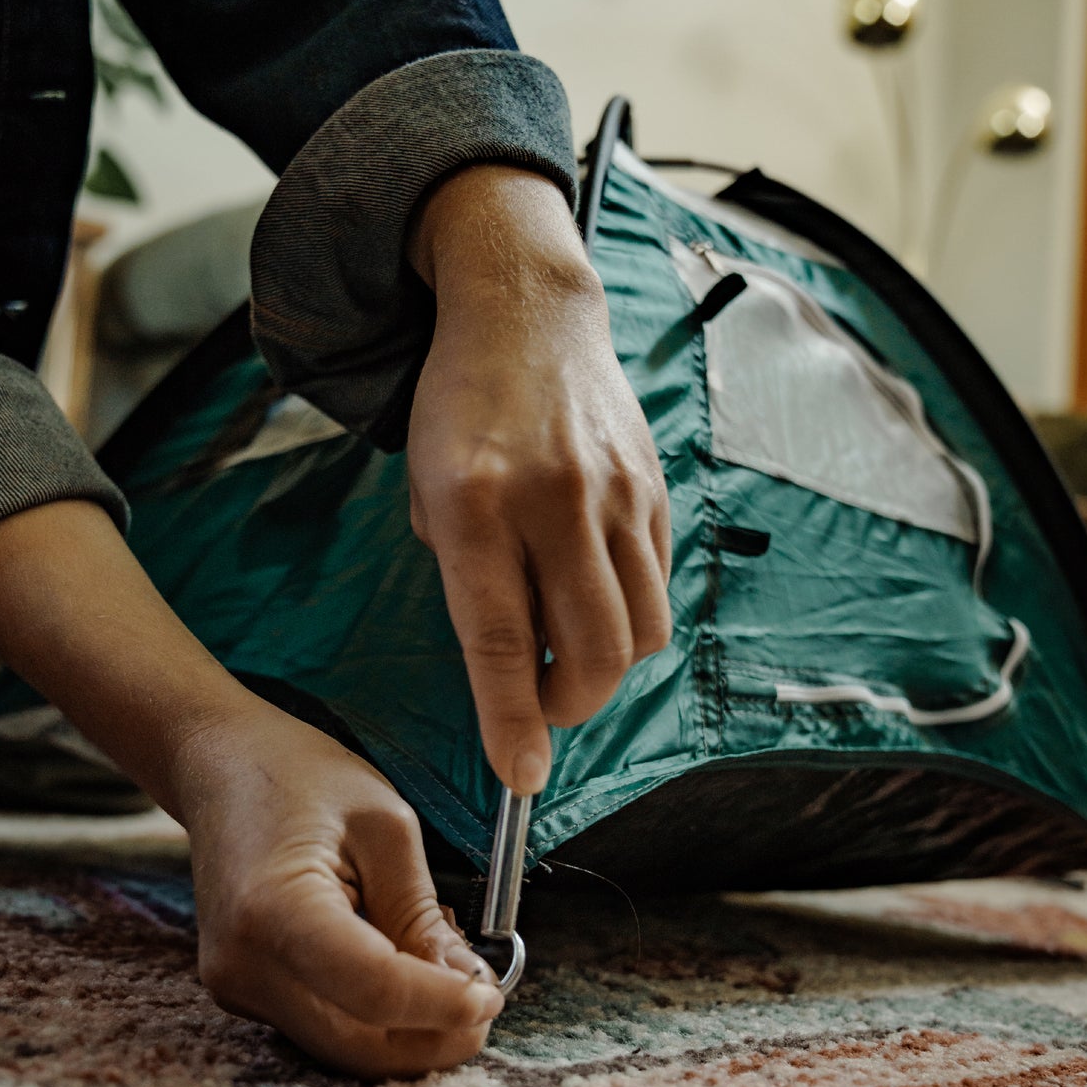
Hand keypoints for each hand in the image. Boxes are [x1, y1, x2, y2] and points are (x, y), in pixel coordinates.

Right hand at [177, 697, 503, 1078]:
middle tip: (486, 997)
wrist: (219, 765)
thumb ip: (422, 914)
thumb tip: (469, 984)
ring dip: (409, 1030)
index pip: (374, 993)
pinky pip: (323, 1025)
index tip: (494, 993)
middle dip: (435, 1036)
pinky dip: (375, 1015)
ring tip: (444, 969)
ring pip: (343, 1048)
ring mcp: (236, 986)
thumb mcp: (384, 826)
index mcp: (275, 911)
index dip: (443, 1006)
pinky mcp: (243, 992)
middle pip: (358, 1044)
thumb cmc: (300, 776)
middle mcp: (243, 965)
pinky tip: (399, 964)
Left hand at [406, 166, 671, 795]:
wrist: (523, 310)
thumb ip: (466, 580)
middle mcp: (553, 500)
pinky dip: (629, 614)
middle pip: (591, 652)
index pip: (498, 639)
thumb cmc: (459, 409)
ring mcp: (616, 493)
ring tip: (566, 646)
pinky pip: (658, 585)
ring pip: (640, 631)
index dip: (510, 720)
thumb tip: (510, 668)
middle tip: (539, 701)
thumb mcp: (428, 491)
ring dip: (606, 667)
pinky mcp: (655, 487)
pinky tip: (595, 592)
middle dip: (567, 706)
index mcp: (474, 504)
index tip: (519, 776)